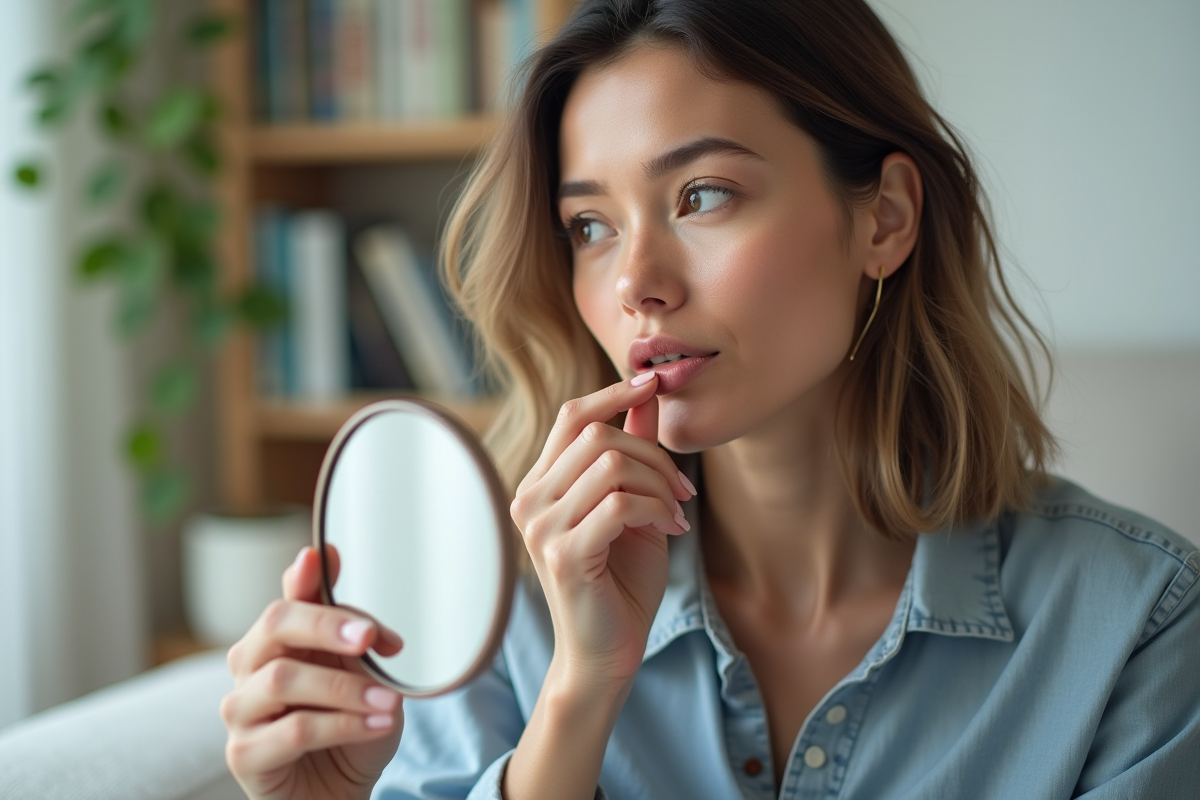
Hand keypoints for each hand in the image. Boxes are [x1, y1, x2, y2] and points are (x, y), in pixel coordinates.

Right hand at [221, 544, 404, 799]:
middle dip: (327, 626)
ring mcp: (241, 711)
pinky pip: (294, 730)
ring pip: (284, 680)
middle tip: (371, 639)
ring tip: (389, 701)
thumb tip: (326, 553)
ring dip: (345, 688)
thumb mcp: (359, 669)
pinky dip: (343, 725)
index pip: (288, 597)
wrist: (339, 792)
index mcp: (276, 640)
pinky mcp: (244, 754)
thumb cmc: (348, 726)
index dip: (307, 579)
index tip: (325, 560)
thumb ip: (344, 621)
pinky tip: (378, 725)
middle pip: (275, 627)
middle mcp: (249, 668)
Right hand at [510, 373, 696, 689]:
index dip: (614, 393)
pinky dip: (657, 509)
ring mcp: (542, 527)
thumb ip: (633, 451)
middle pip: (598, 434)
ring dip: (659, 483)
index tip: (654, 383)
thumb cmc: (620, 580)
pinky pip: (620, 504)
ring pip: (612, 465)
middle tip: (683, 488)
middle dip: (654, 453)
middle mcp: (530, 500)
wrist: (607, 652)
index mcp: (540, 484)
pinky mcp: (563, 555)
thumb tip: (647, 392)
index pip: (571, 416)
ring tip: (677, 512)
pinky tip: (671, 529)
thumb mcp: (632, 504)